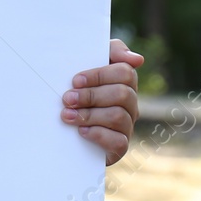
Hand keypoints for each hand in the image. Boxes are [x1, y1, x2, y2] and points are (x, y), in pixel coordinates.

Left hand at [62, 38, 142, 166]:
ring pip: (118, 116)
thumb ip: (112, 52)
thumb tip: (137, 60)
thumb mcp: (87, 68)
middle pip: (122, 94)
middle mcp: (130, 104)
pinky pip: (118, 141)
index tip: (75, 80)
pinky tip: (81, 132)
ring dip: (89, 115)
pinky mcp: (120, 148)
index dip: (99, 75)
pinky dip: (98, 135)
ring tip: (67, 116)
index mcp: (124, 83)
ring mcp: (127, 126)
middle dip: (91, 95)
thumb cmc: (77, 92)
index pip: (125, 72)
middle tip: (67, 99)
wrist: (63, 135)